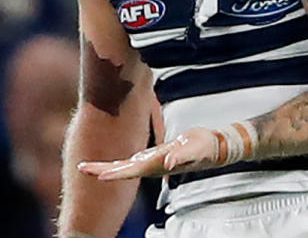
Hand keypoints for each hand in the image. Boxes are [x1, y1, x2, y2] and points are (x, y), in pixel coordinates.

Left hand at [77, 127, 218, 179]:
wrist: (212, 148)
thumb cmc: (204, 147)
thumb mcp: (195, 148)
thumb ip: (181, 156)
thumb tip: (167, 164)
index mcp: (158, 164)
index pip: (132, 170)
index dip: (116, 173)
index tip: (99, 176)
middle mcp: (151, 166)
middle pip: (122, 171)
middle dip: (102, 170)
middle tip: (81, 168)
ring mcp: (151, 163)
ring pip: (123, 168)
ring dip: (105, 168)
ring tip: (86, 167)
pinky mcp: (153, 158)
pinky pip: (129, 162)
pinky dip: (116, 163)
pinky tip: (109, 164)